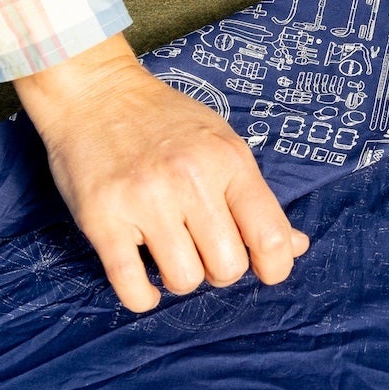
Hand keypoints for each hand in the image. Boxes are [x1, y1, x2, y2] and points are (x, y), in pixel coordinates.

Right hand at [13, 32, 309, 312]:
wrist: (93, 92)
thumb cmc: (163, 120)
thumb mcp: (222, 143)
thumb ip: (256, 197)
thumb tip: (295, 247)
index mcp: (228, 160)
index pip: (271, 236)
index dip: (275, 266)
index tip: (263, 267)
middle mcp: (190, 180)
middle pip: (227, 268)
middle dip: (220, 270)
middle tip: (203, 249)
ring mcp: (144, 200)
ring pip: (184, 281)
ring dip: (180, 278)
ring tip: (170, 252)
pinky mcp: (103, 220)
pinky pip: (132, 287)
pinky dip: (142, 297)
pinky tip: (143, 283)